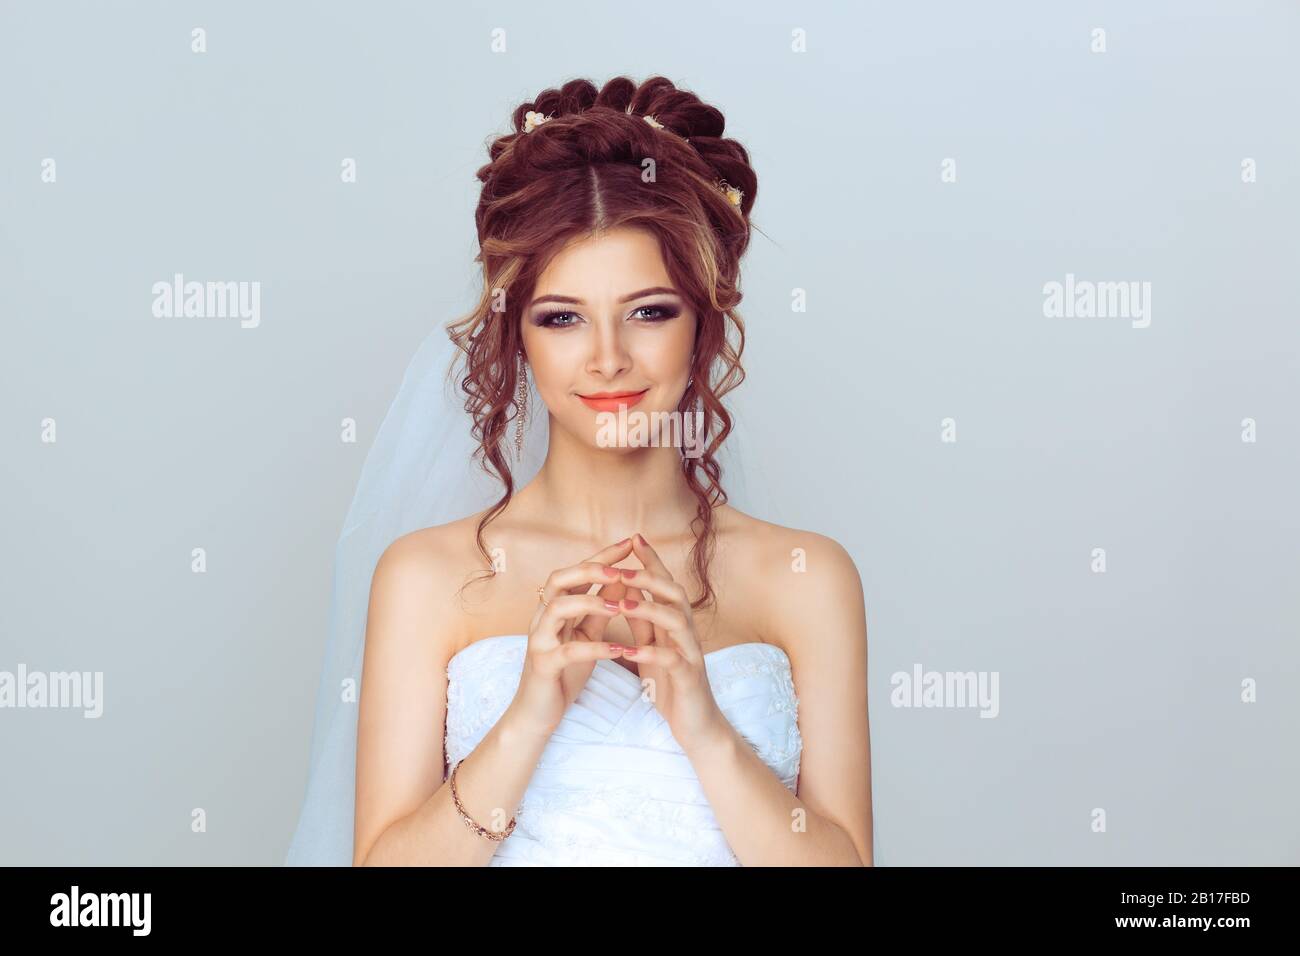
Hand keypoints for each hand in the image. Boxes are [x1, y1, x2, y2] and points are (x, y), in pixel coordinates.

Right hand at [507, 538, 632, 738]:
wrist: (537, 714)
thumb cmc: (563, 673)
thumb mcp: (587, 635)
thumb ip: (601, 609)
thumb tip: (622, 579)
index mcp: (554, 609)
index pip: (575, 572)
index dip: (601, 557)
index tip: (629, 544)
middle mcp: (541, 619)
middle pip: (558, 579)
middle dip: (590, 570)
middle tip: (621, 570)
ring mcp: (539, 641)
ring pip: (557, 607)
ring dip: (590, 602)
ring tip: (619, 607)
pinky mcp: (543, 666)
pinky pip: (567, 651)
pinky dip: (595, 648)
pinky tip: (620, 650)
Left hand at [616, 533, 729, 752]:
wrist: (696, 725)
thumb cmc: (672, 685)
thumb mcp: (652, 647)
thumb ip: (642, 621)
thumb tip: (624, 590)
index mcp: (676, 623)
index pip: (665, 584)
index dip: (652, 561)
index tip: (633, 538)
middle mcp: (687, 632)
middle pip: (675, 594)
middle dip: (650, 577)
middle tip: (622, 568)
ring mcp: (690, 653)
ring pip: (676, 621)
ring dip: (648, 609)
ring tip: (621, 604)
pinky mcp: (689, 678)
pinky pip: (673, 660)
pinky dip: (652, 652)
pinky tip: (630, 650)